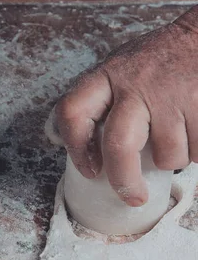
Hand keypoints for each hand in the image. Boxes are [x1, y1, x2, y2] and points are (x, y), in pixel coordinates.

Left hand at [56, 7, 197, 205]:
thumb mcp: (121, 71)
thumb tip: (87, 152)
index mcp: (107, 76)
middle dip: (125, 180)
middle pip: (119, 146)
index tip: (90, 169)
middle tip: (133, 196)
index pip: (73, 112)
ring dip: (175, 158)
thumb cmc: (158, 63)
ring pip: (168, 156)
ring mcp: (170, 96)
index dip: (76, 148)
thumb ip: (104, 102)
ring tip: (177, 134)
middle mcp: (135, 85)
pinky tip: (194, 128)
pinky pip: (197, 151)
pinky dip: (197, 150)